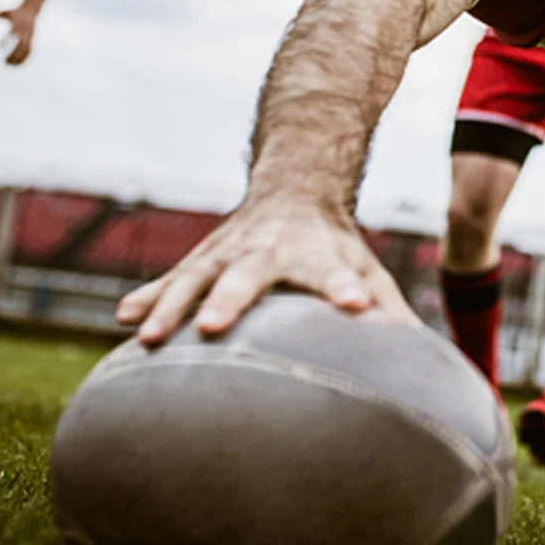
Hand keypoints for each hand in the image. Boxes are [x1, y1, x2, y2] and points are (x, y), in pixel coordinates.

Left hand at [0, 4, 39, 64]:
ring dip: (20, 58)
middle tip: (5, 62)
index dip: (4, 41)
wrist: (30, 11)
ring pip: (26, 50)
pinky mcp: (31, 40)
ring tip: (10, 65)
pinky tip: (17, 64)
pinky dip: (24, 58)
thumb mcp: (5, 13)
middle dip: (15, 54)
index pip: (12, 34)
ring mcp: (29, 37)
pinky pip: (29, 50)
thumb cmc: (15, 13)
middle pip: (21, 45)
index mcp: (18, 25)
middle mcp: (25, 32)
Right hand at [116, 191, 414, 346]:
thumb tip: (421, 360)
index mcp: (316, 253)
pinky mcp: (203, 258)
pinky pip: (170, 279)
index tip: (354, 306)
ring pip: (194, 276)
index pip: (331, 271)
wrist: (296, 185)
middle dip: (228, 299)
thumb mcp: (366, 267)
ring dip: (170, 304)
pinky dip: (147, 296)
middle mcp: (268, 249)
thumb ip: (389, 309)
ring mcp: (229, 251)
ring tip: (146, 336)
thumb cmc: (337, 245)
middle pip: (247, 274)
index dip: (342, 287)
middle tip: (210, 327)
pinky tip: (123, 317)